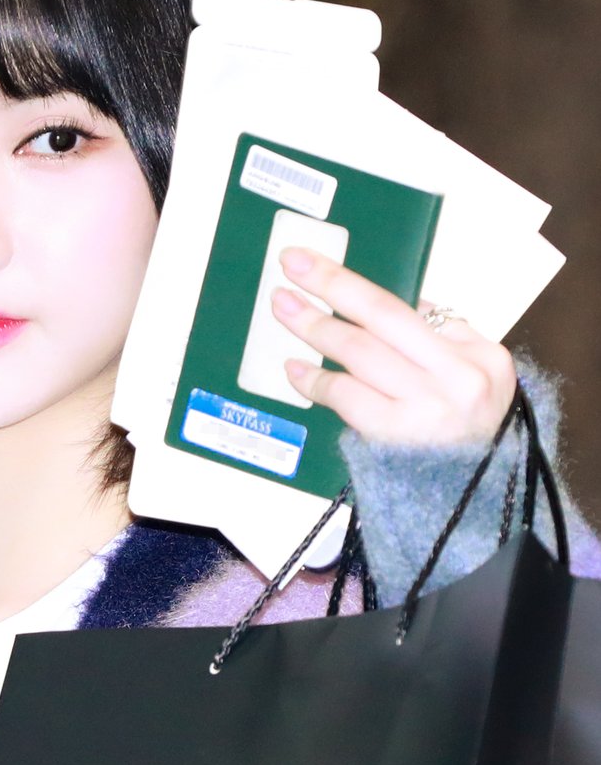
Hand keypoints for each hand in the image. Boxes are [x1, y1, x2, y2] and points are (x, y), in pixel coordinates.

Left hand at [271, 246, 516, 445]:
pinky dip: (316, 381)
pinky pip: (346, 398)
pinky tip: (294, 368)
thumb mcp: (480, 378)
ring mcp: (427, 409)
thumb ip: (442, 338)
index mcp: (481, 356)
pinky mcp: (396, 439)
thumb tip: (389, 307)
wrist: (475, 501)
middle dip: (332, 287)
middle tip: (289, 265)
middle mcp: (458, 378)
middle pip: (381, 320)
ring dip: (315, 328)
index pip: (406, 310)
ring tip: (283, 308)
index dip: (352, 284)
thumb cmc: (469, 433)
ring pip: (359, 354)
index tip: (314, 263)